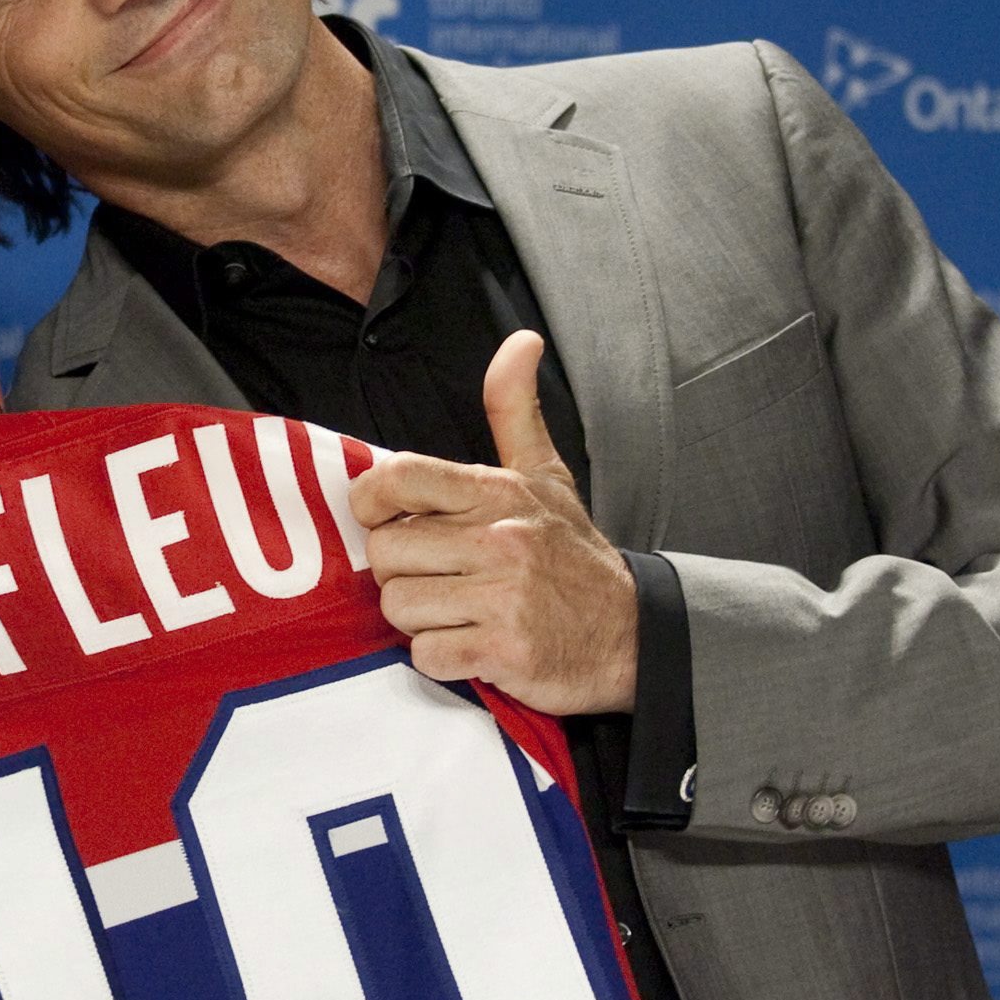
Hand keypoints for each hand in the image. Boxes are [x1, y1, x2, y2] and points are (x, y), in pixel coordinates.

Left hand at [348, 330, 638, 715]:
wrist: (631, 633)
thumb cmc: (572, 554)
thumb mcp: (546, 475)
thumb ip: (514, 409)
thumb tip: (521, 341)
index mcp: (496, 493)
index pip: (399, 476)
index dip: (368, 499)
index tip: (380, 518)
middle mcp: (498, 539)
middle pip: (384, 551)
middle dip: (398, 571)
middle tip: (436, 577)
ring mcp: (501, 596)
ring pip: (398, 605)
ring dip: (418, 618)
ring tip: (457, 610)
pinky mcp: (504, 651)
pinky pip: (425, 655)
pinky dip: (439, 658)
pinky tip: (470, 645)